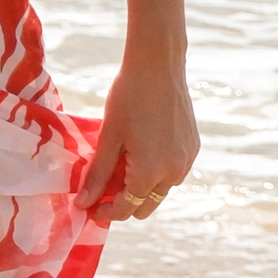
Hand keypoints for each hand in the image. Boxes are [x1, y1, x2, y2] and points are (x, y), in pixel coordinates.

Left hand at [75, 54, 198, 224]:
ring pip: (161, 190)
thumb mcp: (109, 137)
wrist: (158, 66)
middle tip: (101, 187)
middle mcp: (173, 172)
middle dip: (123, 202)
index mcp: (150, 173)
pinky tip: (140, 151)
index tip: (89, 206)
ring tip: (120, 164)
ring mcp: (187, 160)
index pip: (126, 209)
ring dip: (141, 187)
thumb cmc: (128, 97)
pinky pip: (173, 171)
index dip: (105, 211)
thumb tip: (83, 203)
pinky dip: (156, 171)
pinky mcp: (193, 147)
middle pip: (146, 206)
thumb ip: (97, 174)